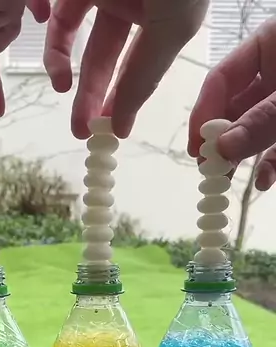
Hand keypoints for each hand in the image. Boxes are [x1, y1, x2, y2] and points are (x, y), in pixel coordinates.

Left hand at [44, 0, 207, 138]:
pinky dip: (41, 13)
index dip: (121, 100)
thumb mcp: (170, 26)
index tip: (109, 134)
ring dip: (60, 62)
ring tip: (60, 87)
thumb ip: (144, 75)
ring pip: (69, 29)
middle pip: (101, 56)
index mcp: (157, 15)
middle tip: (80, 129)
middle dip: (89, 94)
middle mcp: (126, 0)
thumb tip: (118, 124)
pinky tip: (42, 25)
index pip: (135, 67)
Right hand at [189, 19, 275, 190]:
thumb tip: (221, 149)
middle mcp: (272, 71)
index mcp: (267, 45)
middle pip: (233, 108)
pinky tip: (263, 181)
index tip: (197, 149)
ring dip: (241, 156)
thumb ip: (261, 120)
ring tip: (226, 180)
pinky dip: (270, 163)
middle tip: (207, 170)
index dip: (204, 115)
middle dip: (220, 141)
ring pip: (254, 129)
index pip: (220, 79)